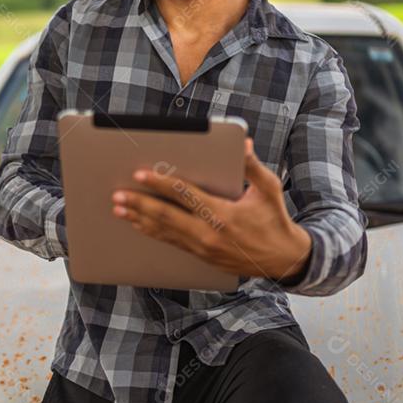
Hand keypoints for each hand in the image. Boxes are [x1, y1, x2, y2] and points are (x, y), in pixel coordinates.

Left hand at [110, 137, 312, 279]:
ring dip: (139, 219)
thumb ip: (251, 166)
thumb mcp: (269, 189)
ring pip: (164, 232)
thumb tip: (244, 143)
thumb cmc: (275, 219)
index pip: (185, 195)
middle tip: (118, 195)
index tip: (141, 174)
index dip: (161, 183)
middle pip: (166, 216)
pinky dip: (152, 232)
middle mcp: (209, 232)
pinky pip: (171, 242)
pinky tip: (139, 224)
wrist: (283, 259)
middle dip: (139, 204)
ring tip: (119, 210)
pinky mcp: (201, 256)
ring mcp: (203, 247)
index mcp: (223, 213)